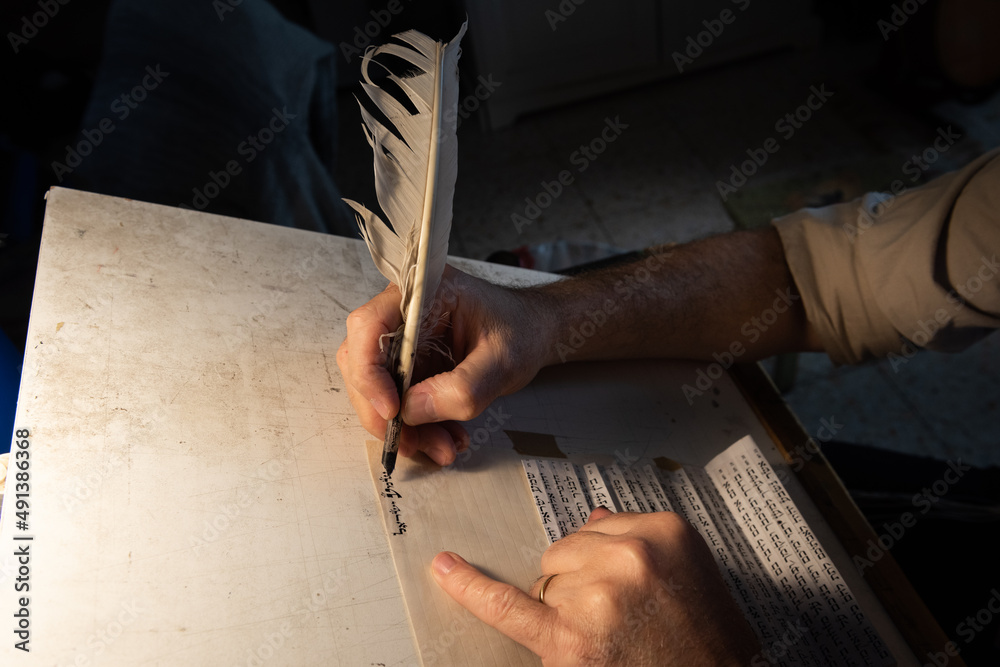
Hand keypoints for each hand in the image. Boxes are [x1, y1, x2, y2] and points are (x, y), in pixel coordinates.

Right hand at [337, 265, 554, 465]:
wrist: (532, 334)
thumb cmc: (519, 331)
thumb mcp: (502, 361)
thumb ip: (462, 388)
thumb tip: (411, 410)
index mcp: (421, 293)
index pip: (368, 325)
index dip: (369, 370)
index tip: (393, 410)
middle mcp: (401, 313)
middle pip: (361, 363)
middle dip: (384, 412)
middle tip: (413, 443)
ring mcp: (401, 342)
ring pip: (375, 390)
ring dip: (403, 427)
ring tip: (443, 447)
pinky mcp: (407, 366)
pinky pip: (396, 402)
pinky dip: (416, 428)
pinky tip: (445, 439)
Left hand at [431, 508, 759, 665]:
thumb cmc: (706, 638)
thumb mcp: (688, 568)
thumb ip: (636, 537)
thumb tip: (592, 518)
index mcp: (662, 531)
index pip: (596, 527)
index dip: (599, 561)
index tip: (617, 583)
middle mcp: (629, 556)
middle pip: (565, 553)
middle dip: (578, 583)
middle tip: (620, 620)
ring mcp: (598, 596)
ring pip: (546, 583)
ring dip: (565, 610)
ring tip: (612, 638)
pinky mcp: (570, 640)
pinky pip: (509, 606)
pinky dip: (470, 588)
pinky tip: (445, 568)